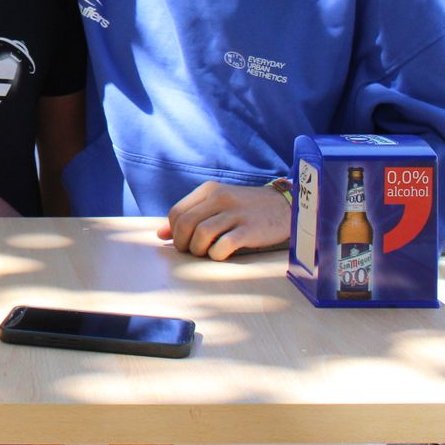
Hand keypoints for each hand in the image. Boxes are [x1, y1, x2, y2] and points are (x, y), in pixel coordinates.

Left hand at [157, 181, 289, 260]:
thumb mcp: (217, 205)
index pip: (177, 212)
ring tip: (206, 253)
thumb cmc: (245, 209)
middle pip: (185, 224)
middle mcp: (220, 198)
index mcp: (209, 190)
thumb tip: (160, 235)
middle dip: (182, 243)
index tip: (183, 241)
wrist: (285, 207)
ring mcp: (236, 213)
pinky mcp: (250, 229)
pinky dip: (216, 255)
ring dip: (198, 250)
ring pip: (201, 234)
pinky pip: (223, 245)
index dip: (174, 231)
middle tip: (190, 251)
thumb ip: (190, 217)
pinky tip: (221, 254)